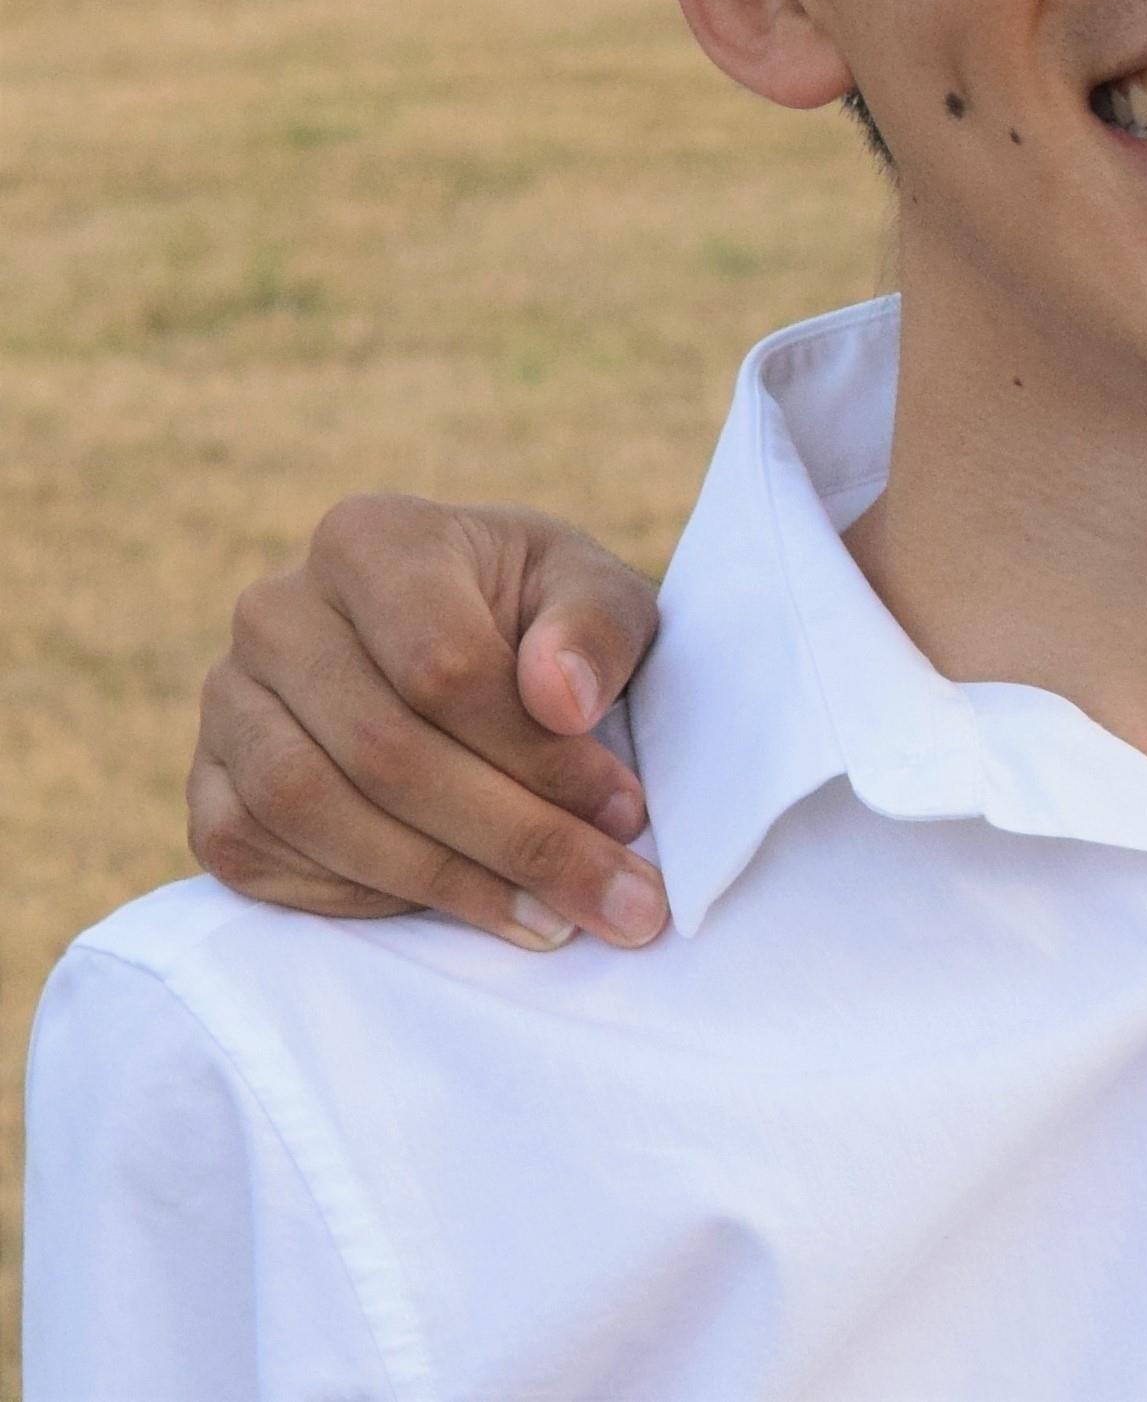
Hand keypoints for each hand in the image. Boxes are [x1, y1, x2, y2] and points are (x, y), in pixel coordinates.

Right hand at [188, 495, 671, 950]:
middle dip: (513, 839)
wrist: (462, 645)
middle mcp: (275, 614)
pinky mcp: (206, 785)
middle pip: (383, 752)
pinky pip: (260, 855)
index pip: (443, 668)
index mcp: (369, 540)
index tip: (627, 811)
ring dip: (445, 881)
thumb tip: (560, 698)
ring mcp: (226, 702)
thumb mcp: (597, 594)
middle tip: (614, 899)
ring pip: (315, 812)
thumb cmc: (539, 616)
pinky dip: (360, 895)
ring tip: (549, 918)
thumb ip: (596, 630)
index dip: (538, 755)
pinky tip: (457, 905)